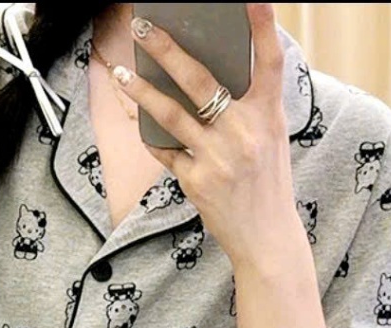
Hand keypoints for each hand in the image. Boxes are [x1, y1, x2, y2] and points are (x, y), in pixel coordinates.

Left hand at [117, 3, 306, 270]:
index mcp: (268, 116)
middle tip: (144, 28)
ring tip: (121, 73)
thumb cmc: (266, 185)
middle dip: (168, 49)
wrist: (266, 238)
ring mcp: (219, 157)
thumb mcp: (269, 140)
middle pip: (201, 80)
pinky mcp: (198, 181)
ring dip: (141, 91)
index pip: (269, 62)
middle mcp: (244, 132)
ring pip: (171, 114)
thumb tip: (206, 81)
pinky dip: (150, 135)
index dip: (263, 26)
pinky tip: (136, 119)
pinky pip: (165, 151)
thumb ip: (248, 109)